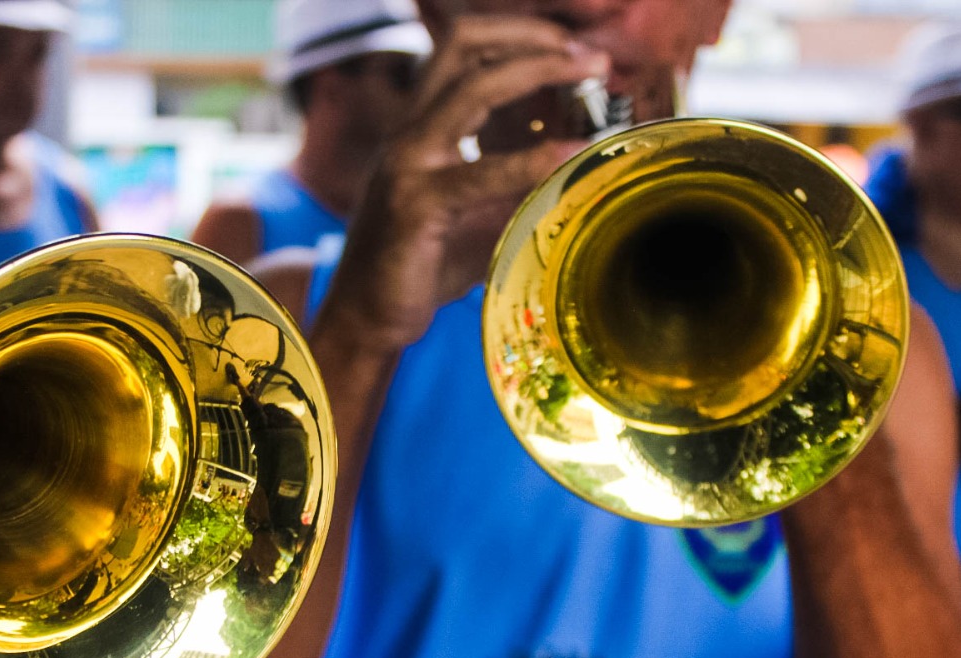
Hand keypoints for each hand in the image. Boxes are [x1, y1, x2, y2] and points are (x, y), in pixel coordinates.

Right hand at [325, 16, 608, 352]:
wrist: (368, 318)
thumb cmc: (424, 266)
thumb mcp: (480, 212)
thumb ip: (518, 181)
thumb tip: (582, 163)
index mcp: (421, 126)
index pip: (463, 49)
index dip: (519, 35)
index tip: (572, 51)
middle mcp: (410, 132)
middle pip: (464, 44)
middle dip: (534, 37)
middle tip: (592, 56)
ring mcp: (408, 163)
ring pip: (474, 87)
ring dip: (540, 70)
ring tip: (591, 75)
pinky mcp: (416, 205)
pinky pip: (483, 171)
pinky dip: (536, 159)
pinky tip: (573, 156)